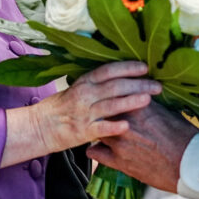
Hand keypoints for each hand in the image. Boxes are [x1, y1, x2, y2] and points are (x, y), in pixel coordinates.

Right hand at [2, 62, 159, 166]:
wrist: (41, 127)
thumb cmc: (63, 107)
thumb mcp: (78, 89)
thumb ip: (98, 84)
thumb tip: (123, 76)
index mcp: (84, 82)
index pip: (108, 71)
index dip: (127, 68)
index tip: (145, 67)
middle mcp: (85, 95)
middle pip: (115, 86)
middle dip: (138, 84)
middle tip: (157, 85)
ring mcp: (84, 113)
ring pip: (111, 105)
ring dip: (131, 101)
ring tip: (149, 99)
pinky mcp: (83, 131)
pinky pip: (101, 128)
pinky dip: (114, 126)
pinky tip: (127, 126)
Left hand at [87, 100, 198, 192]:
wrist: (190, 164)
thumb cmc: (185, 137)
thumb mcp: (169, 112)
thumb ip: (150, 105)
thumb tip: (143, 99)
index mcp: (138, 105)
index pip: (115, 93)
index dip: (114, 96)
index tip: (115, 98)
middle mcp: (124, 121)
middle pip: (102, 110)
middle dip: (103, 111)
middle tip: (106, 114)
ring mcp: (119, 142)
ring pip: (96, 129)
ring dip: (99, 129)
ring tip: (103, 131)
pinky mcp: (118, 161)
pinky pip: (94, 151)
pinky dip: (96, 149)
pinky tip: (101, 148)